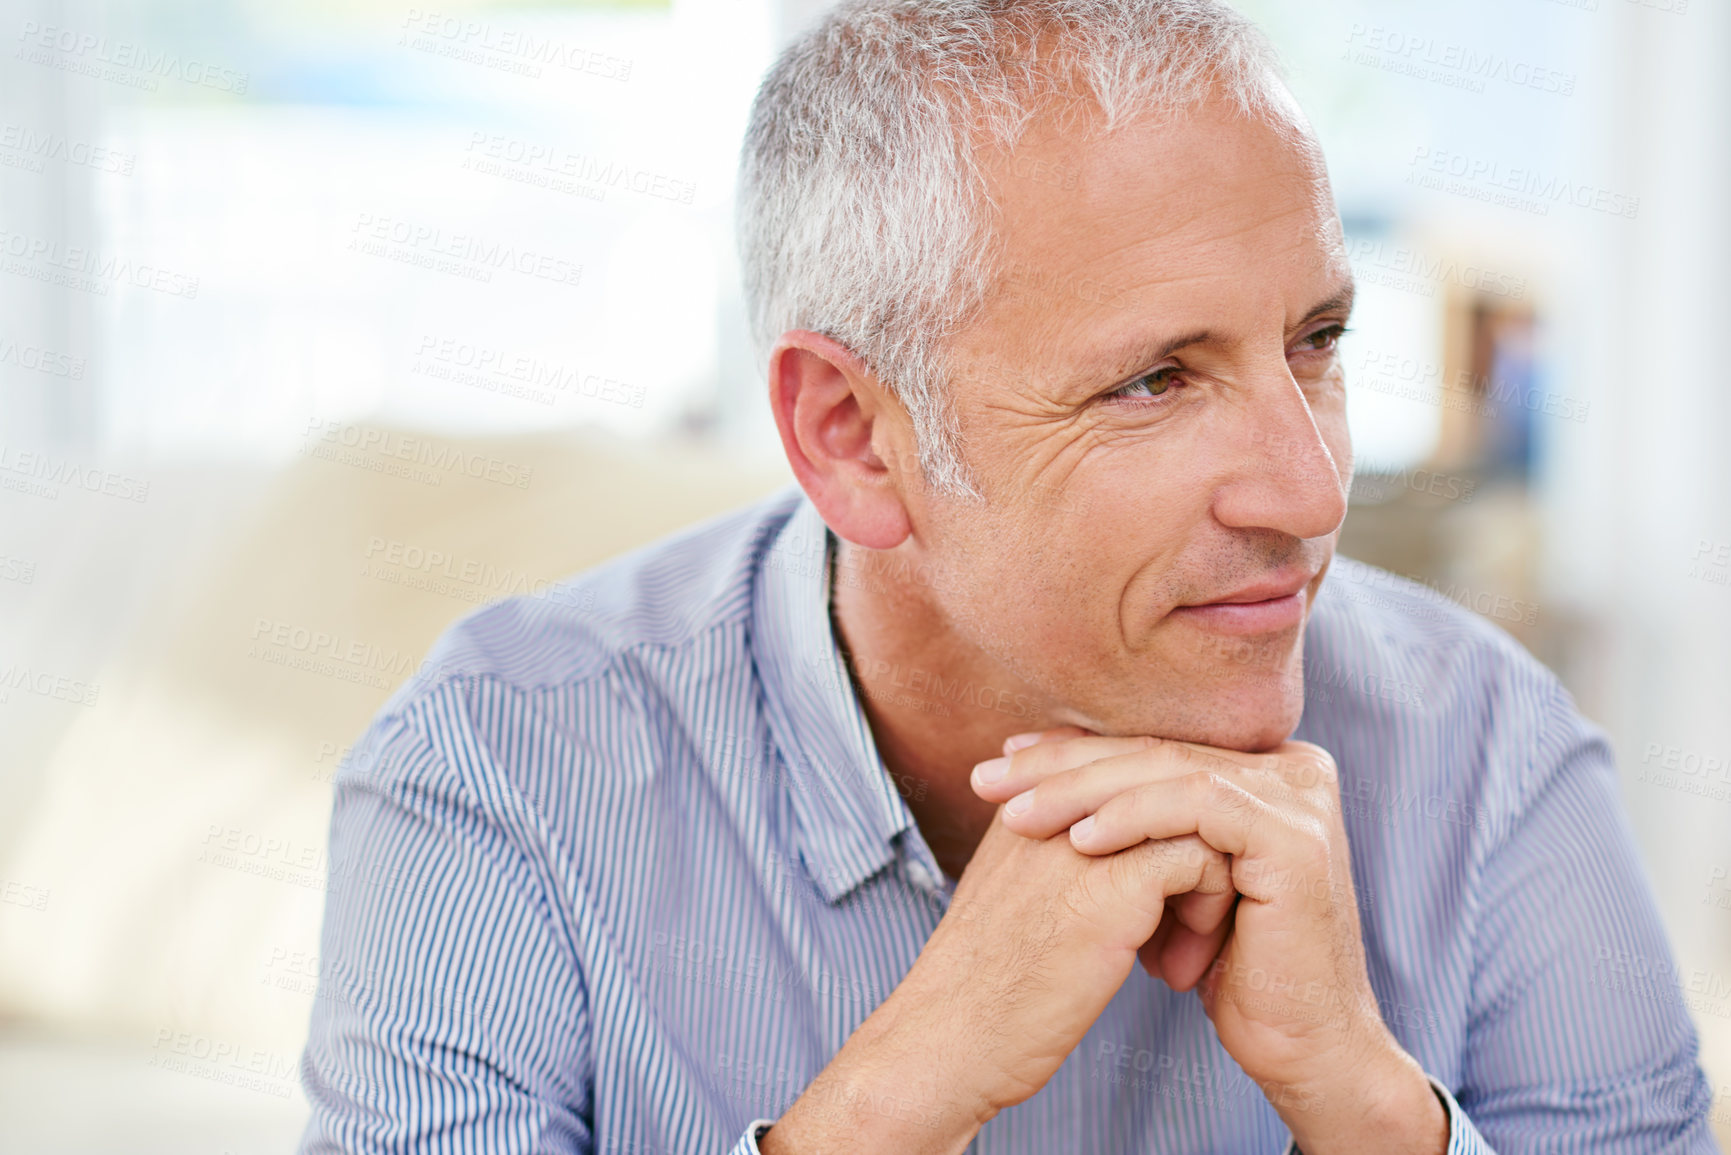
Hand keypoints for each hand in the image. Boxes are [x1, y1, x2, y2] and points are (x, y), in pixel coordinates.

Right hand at [761, 755, 1236, 1153]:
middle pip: (1161, 780)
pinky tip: (1182, 962)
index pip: (1121, 767)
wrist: (948, 1040)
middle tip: (1191, 914)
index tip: (1162, 892)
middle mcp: (1053, 803)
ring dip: (1208, 879)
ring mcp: (1082, 839)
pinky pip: (1200, 860)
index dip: (1155, 825)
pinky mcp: (1114, 885)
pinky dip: (1208, 908)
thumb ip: (1051, 859)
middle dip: (1188, 842)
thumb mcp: (1009, 897)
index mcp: (1026, 800)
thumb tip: (1115, 861)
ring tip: (1188, 945)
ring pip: (1191, 815)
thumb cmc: (982, 986)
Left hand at [969, 731, 1447, 1154]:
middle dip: (1061, 766)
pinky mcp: (1294, 835)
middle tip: (988, 781)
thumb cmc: (1231, 971)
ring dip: (1082, 792)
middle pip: (1156, 752)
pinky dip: (1133, 819)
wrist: (1303, 1049)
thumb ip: (1137, 820)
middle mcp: (1294, 768)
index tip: (1001, 764)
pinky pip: (1196, 806)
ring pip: (1167, 771)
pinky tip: (1081, 839)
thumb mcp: (1170, 880)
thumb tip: (1047, 765)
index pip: (1152, 746)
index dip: (1071, 752)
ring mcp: (1301, 798)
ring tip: (1018, 816)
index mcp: (1267, 770)